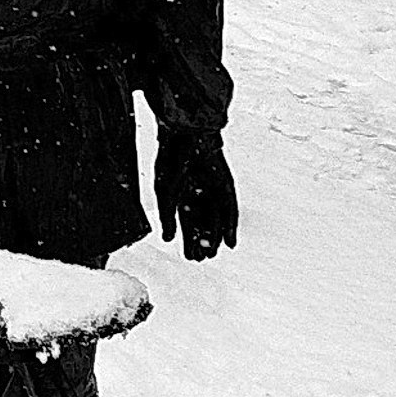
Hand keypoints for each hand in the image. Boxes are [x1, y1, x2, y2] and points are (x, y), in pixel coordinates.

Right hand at [155, 131, 237, 260]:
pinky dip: (230, 227)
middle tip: (200, 258)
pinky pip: (230, 210)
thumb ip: (167, 217)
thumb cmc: (171, 159)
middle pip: (202, 222)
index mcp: (182, 192)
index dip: (187, 238)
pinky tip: (230, 242)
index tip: (189, 255)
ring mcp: (213, 189)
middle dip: (200, 240)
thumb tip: (166, 238)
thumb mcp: (165, 193)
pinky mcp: (225, 186)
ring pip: (215, 218)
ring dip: (214, 236)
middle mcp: (199, 192)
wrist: (186, 137)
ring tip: (212, 253)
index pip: (186, 221)